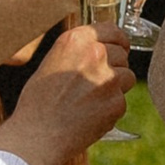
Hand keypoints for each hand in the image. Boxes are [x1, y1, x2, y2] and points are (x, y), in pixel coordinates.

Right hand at [0, 22, 134, 164]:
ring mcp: (108, 78)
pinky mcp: (117, 102)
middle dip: (114, 67)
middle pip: (122, 54)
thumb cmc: (38, 103)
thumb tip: (100, 48)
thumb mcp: (51, 63)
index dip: (118, 40)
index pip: (111, 29)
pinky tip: (90, 115)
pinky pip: (122, 101)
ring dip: (115, 87)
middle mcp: (95, 54)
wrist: (37, 135)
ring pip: (127, 77)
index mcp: (75, 40)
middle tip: (95, 83)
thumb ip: (77, 52)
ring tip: (90, 100)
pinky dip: (111, 109)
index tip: (120, 47)